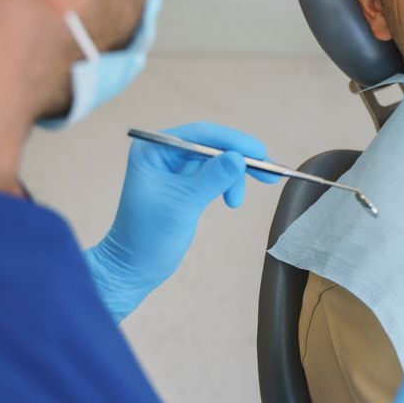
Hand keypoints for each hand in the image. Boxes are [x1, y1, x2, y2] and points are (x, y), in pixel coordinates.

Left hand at [84, 122, 278, 320]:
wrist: (134, 268)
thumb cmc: (148, 236)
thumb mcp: (183, 204)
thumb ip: (211, 178)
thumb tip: (240, 157)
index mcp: (154, 150)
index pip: (200, 135)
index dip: (233, 141)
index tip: (260, 153)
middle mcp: (164, 154)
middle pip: (212, 145)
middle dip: (240, 158)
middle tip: (268, 172)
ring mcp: (176, 170)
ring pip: (217, 161)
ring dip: (234, 177)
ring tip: (236, 202)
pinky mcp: (186, 186)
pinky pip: (214, 175)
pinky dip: (228, 185)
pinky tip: (232, 201)